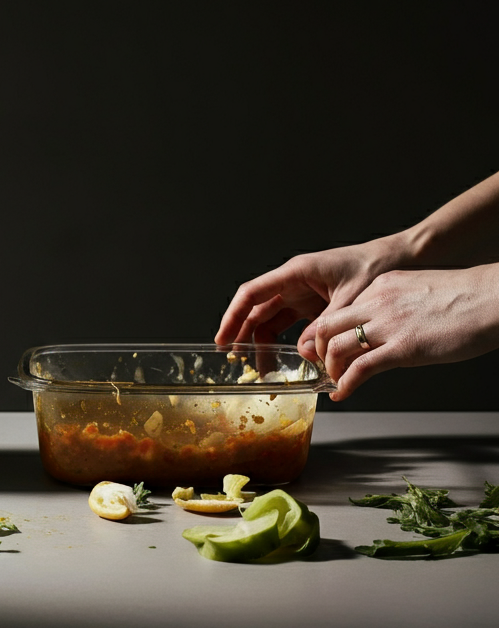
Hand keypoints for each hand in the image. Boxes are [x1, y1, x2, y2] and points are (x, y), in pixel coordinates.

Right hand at [215, 235, 409, 348]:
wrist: (404, 257)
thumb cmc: (378, 265)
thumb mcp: (351, 299)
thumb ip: (325, 327)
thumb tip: (303, 352)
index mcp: (297, 272)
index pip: (252, 294)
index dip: (233, 317)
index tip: (222, 338)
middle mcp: (295, 283)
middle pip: (258, 310)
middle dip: (244, 336)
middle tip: (238, 362)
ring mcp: (304, 294)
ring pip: (273, 321)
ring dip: (267, 345)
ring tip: (267, 370)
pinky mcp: (316, 305)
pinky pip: (293, 326)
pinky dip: (290, 344)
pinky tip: (292, 361)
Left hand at [311, 264, 498, 399]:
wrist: (493, 298)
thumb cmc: (466, 297)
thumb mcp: (417, 292)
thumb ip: (394, 307)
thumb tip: (384, 328)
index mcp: (380, 287)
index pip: (340, 311)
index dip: (329, 333)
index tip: (327, 348)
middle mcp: (376, 303)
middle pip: (325, 326)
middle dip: (317, 350)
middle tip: (323, 365)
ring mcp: (388, 325)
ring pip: (335, 347)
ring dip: (329, 369)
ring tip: (334, 381)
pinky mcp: (403, 348)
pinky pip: (360, 369)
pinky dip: (345, 384)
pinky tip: (343, 393)